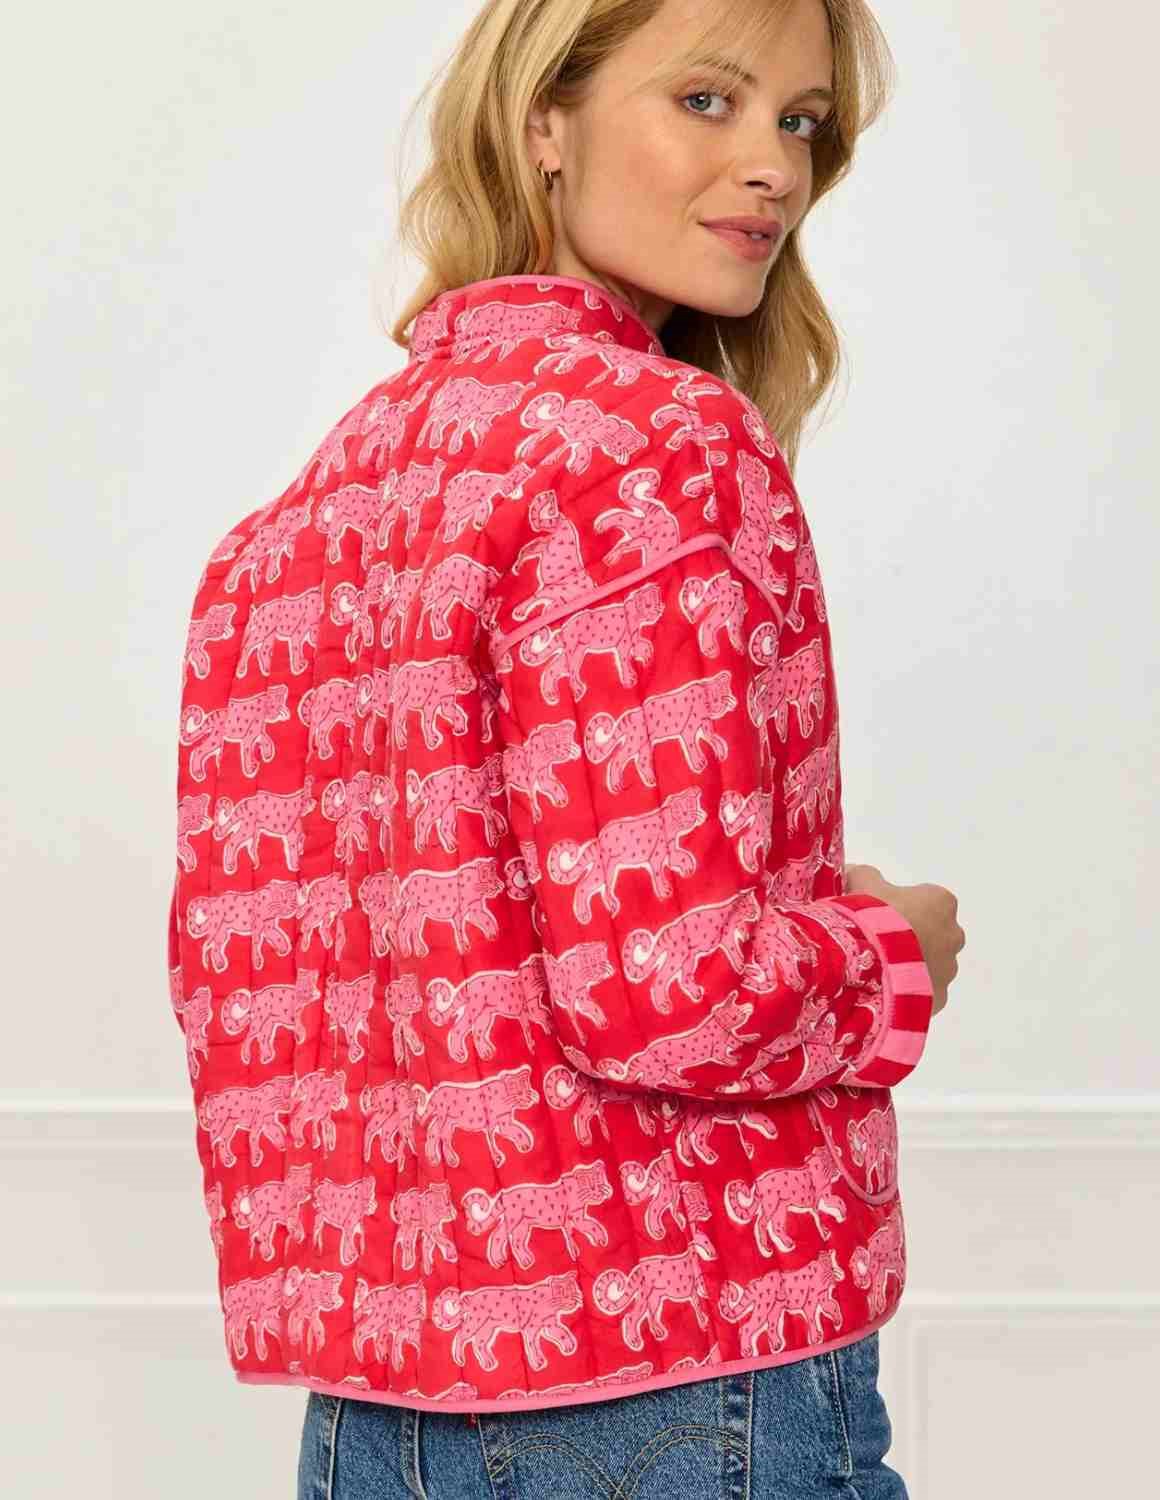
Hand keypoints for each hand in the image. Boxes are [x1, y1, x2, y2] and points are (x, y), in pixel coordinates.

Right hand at [842, 863, 963, 1017]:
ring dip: (911, 965)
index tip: (882, 914)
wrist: (869, 965)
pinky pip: (923, 991)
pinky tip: (884, 989)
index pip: (928, 900)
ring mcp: (948, 970)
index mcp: (941, 902)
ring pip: (931, 965)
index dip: (903, 907)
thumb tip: (852, 873)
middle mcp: (953, 935)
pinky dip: (907, 990)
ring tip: (878, 968)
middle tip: (880, 942)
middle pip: (935, 933)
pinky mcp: (938, 999)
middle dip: (913, 937)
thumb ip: (863, 876)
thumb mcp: (861, 885)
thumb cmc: (872, 918)